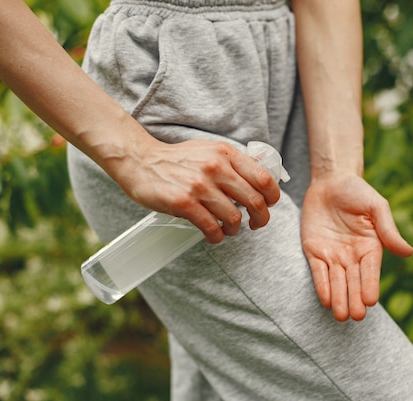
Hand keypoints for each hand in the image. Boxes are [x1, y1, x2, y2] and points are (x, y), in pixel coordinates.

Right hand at [115, 138, 280, 242]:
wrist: (141, 160)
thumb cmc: (178, 159)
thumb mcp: (210, 151)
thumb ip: (233, 163)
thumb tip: (260, 181)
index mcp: (226, 153)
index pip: (264, 178)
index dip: (272, 197)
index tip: (268, 205)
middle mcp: (216, 167)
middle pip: (255, 201)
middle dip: (260, 219)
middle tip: (255, 224)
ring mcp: (200, 185)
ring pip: (234, 217)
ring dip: (235, 229)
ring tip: (228, 229)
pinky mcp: (184, 203)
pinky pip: (211, 227)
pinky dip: (217, 237)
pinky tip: (214, 236)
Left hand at [301, 174, 412, 320]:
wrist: (330, 181)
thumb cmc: (357, 191)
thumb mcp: (376, 207)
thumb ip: (388, 230)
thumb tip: (409, 253)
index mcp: (371, 247)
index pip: (371, 271)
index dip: (370, 285)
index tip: (371, 301)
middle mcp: (353, 256)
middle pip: (354, 281)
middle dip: (354, 299)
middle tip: (355, 316)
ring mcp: (333, 255)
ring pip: (337, 281)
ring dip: (339, 298)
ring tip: (341, 316)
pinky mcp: (315, 251)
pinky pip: (318, 272)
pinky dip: (322, 286)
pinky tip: (326, 300)